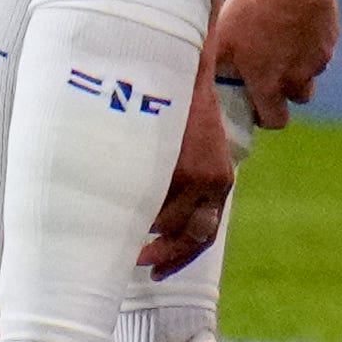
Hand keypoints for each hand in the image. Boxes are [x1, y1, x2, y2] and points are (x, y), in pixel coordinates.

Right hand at [143, 80, 238, 273]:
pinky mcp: (178, 165)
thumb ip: (184, 181)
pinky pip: (153, 201)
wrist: (182, 68)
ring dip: (145, 228)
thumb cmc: (177, 108)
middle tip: (140, 263)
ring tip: (124, 221)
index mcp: (220, 180)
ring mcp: (196, 176)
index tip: (157, 272)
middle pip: (192, 237)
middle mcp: (214, 183)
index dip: (181, 258)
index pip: (206, 233)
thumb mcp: (191, 147)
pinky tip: (122, 201)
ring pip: (167, 222)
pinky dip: (137, 208)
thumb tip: (156, 220)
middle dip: (165, 256)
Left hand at [205, 0, 341, 130]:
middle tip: (272, 69)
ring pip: (311, 70)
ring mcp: (319, 58)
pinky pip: (322, 46)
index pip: (276, 120)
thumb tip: (200, 76)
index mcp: (270, 84)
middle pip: (298, 98)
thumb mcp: (220, 36)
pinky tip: (297, 18)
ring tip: (283, 38)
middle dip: (287, 90)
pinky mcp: (331, 36)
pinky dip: (311, 40)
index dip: (266, 116)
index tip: (257, 103)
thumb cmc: (253, 8)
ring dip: (300, 63)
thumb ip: (214, 64)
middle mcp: (299, 78)